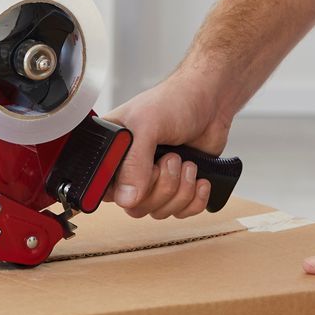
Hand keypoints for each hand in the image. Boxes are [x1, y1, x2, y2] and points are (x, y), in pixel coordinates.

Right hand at [103, 70, 232, 219]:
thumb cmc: (175, 101)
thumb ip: (134, 161)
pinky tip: (200, 179)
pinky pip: (180, 213)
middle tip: (171, 159)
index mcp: (111, 152)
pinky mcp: (177, 189)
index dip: (124, 189)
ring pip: (158, 211)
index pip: (103, 189)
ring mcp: (154, 180)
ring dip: (180, 190)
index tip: (146, 173)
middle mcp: (129, 169)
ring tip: (187, 162)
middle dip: (161, 187)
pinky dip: (194, 200)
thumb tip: (128, 198)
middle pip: (134, 206)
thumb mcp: (148, 125)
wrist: (211, 101)